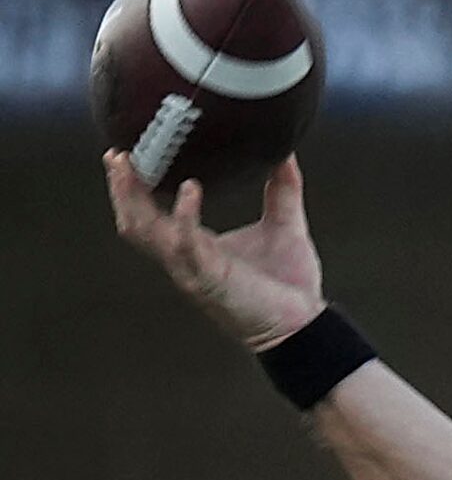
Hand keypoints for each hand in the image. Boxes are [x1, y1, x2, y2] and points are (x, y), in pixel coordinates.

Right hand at [103, 153, 325, 353]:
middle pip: (135, 222)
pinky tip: (190, 189)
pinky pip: (187, 244)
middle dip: (121, 189)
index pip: (148, 216)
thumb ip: (283, 191)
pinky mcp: (211, 278)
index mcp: (195, 247)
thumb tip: (286, 155)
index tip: (125, 156)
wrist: (306, 324)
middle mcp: (186, 259)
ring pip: (146, 233)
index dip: (132, 189)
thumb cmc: (290, 284)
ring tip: (130, 166)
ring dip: (133, 199)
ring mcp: (193, 270)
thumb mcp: (286, 225)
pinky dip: (184, 215)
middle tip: (116, 155)